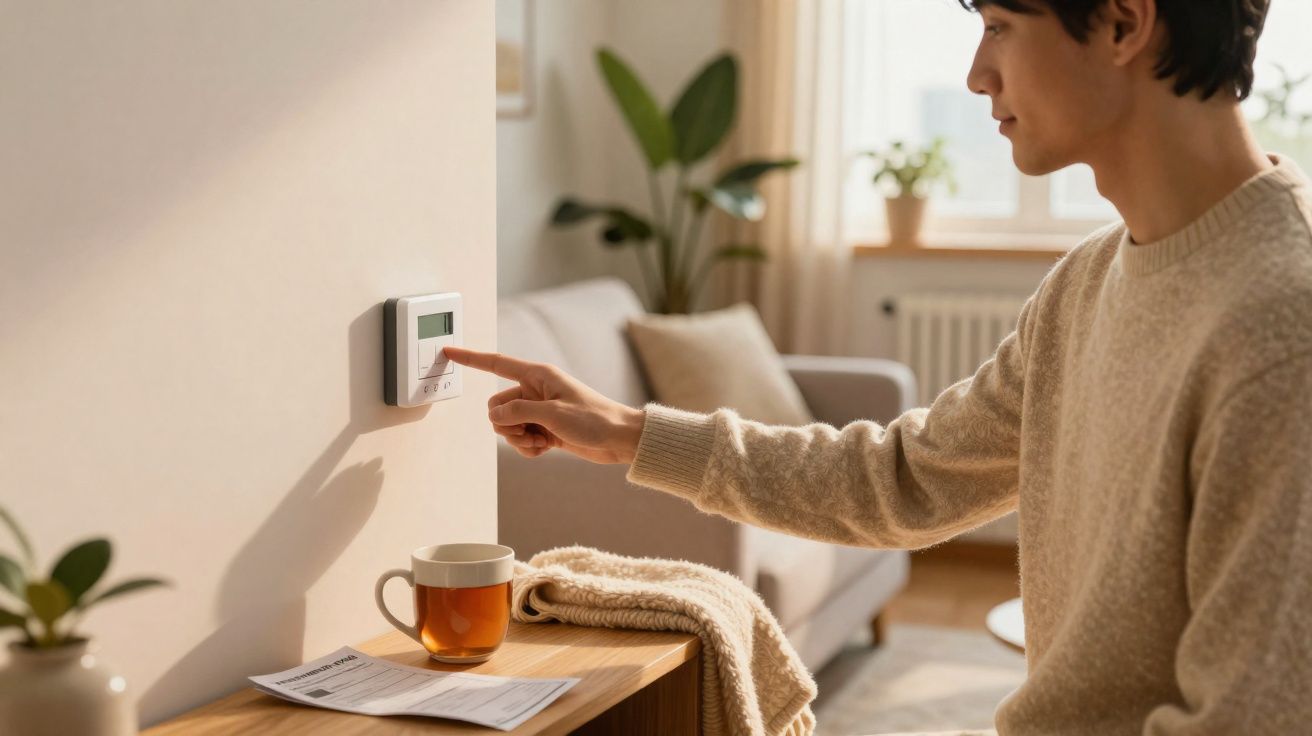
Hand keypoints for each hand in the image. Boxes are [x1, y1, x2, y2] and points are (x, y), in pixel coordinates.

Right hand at [442, 346, 645, 463]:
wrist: (619, 439)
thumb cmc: (595, 419)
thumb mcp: (553, 414)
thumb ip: (518, 411)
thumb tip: (493, 415)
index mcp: (537, 375)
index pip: (496, 364)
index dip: (470, 359)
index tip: (447, 351)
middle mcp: (535, 390)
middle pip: (496, 406)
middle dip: (507, 424)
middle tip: (531, 432)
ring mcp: (538, 410)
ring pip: (506, 426)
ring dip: (518, 438)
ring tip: (542, 441)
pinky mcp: (543, 429)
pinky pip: (519, 439)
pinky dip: (527, 447)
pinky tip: (545, 449)